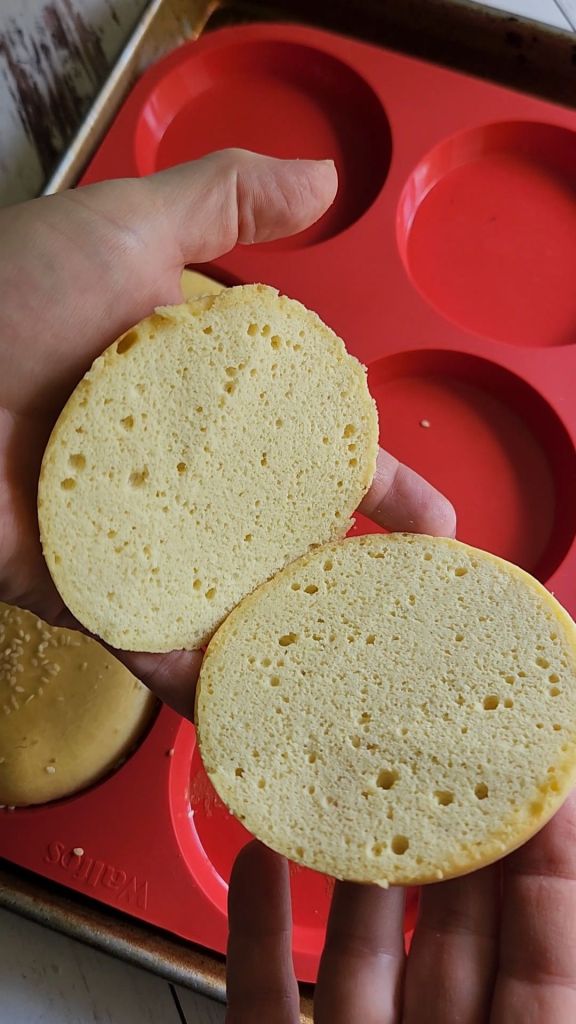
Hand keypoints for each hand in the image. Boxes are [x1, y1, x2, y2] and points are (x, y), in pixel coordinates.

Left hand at [0, 149, 454, 716]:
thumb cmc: (7, 297)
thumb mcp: (127, 230)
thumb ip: (225, 203)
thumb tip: (325, 182)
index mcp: (200, 397)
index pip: (308, 445)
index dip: (374, 479)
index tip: (428, 516)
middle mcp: (177, 469)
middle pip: (279, 530)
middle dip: (343, 570)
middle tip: (405, 606)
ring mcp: (132, 532)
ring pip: (225, 593)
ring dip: (278, 631)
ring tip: (334, 669)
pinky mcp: (78, 584)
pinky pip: (142, 633)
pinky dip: (185, 671)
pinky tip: (234, 698)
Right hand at [226, 792, 575, 1022]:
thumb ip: (555, 955)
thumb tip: (569, 826)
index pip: (541, 935)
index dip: (539, 847)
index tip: (526, 764)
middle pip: (446, 927)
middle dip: (436, 833)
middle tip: (424, 746)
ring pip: (358, 951)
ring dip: (346, 866)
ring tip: (343, 782)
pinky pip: (268, 998)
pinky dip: (257, 930)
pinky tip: (256, 863)